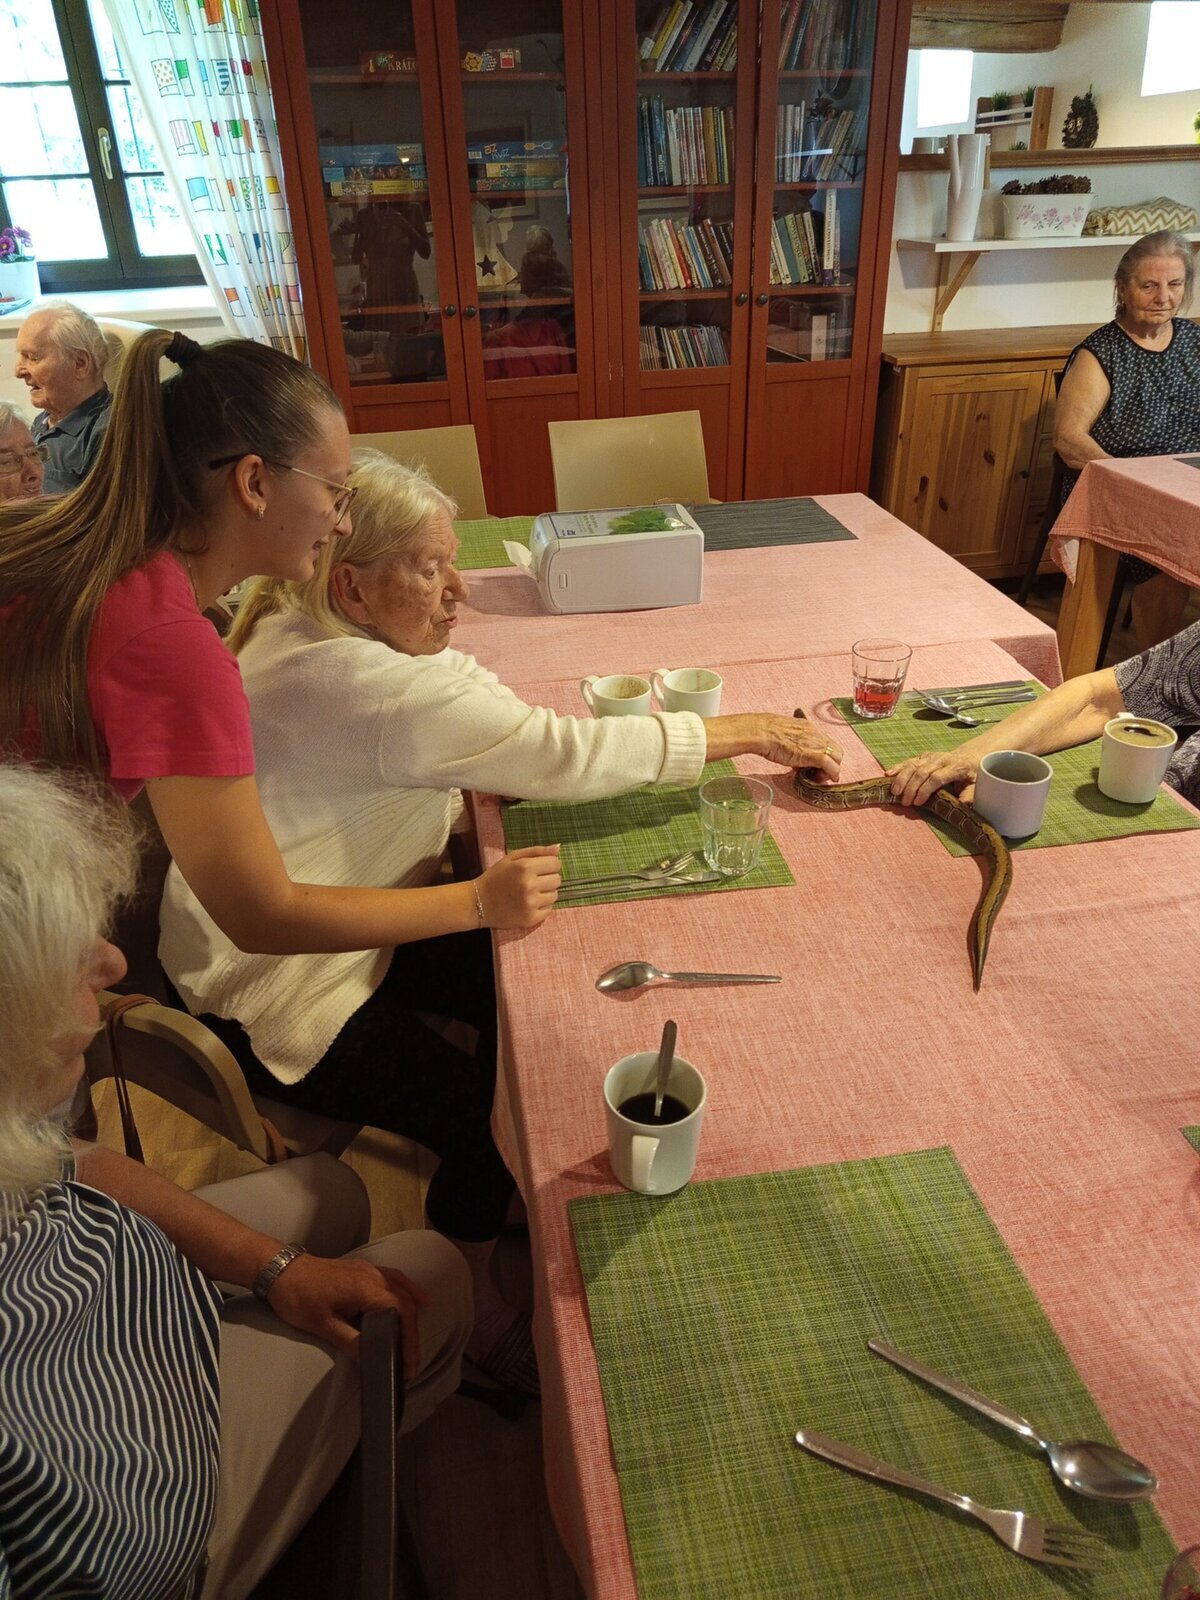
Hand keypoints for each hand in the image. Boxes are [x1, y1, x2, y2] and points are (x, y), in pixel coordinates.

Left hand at [265, 1252, 431, 1372]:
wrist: (281, 1269)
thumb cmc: (299, 1297)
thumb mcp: (323, 1325)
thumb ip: (351, 1342)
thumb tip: (372, 1359)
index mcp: (366, 1288)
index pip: (400, 1312)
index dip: (409, 1340)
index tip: (409, 1366)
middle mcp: (373, 1275)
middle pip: (406, 1301)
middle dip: (413, 1332)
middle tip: (411, 1361)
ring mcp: (369, 1269)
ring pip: (403, 1287)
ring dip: (413, 1311)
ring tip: (416, 1337)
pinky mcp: (362, 1269)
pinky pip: (394, 1278)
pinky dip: (407, 1290)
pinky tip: (413, 1298)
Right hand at [477, 844, 560, 928]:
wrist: (478, 902)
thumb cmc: (496, 877)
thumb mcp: (511, 858)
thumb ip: (536, 851)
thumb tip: (558, 847)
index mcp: (525, 867)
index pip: (556, 864)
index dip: (549, 865)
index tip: (539, 869)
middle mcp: (530, 885)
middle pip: (557, 879)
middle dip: (548, 879)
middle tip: (533, 881)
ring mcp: (531, 903)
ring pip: (555, 895)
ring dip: (546, 893)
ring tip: (530, 893)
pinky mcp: (531, 918)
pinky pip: (549, 909)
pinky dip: (542, 906)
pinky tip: (528, 903)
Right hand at [755, 713, 840, 775]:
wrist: (763, 732)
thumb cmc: (766, 733)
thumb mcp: (784, 735)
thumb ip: (793, 743)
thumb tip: (794, 754)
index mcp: (809, 728)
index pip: (826, 742)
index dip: (824, 755)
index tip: (816, 764)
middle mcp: (817, 734)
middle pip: (836, 750)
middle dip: (831, 763)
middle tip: (818, 773)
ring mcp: (818, 745)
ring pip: (837, 758)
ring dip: (830, 770)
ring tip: (817, 777)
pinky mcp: (816, 755)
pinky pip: (832, 766)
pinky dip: (832, 774)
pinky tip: (824, 779)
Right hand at [887, 750, 978, 807]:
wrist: (969, 757)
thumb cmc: (972, 775)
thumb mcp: (977, 785)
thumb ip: (970, 795)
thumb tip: (962, 805)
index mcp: (956, 766)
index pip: (936, 777)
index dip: (926, 790)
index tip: (918, 803)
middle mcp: (942, 759)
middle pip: (922, 772)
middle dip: (911, 788)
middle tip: (905, 802)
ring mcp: (931, 756)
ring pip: (913, 765)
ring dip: (902, 779)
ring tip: (894, 792)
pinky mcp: (923, 756)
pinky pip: (909, 761)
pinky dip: (898, 767)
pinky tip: (888, 774)